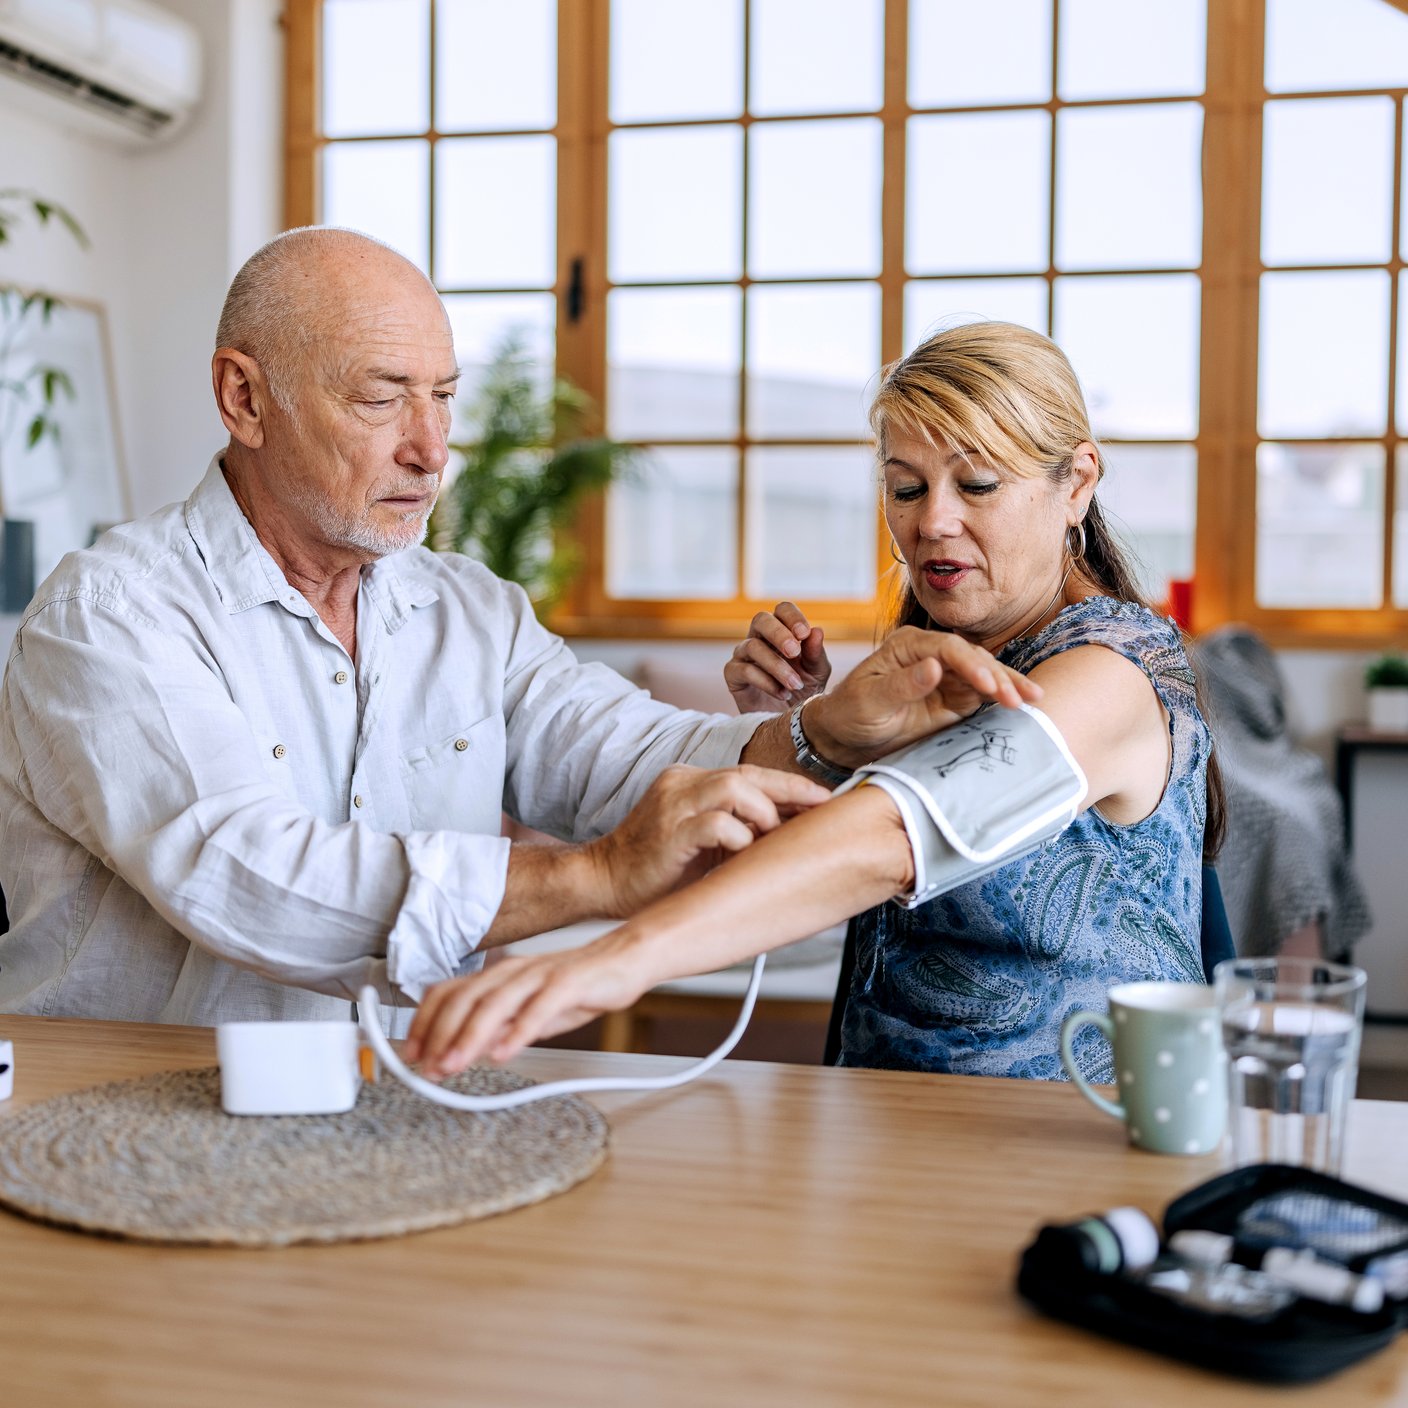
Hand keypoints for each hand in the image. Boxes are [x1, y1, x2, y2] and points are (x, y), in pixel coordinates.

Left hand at [406, 935, 650, 1076]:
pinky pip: (539, 1007)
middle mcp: (513, 971)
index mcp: (499, 976)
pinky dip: (519, 1031)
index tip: (411, 1053)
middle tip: (428, 1068)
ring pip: (495, 1002)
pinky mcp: (568, 983)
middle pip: (465, 998)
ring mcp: (540, 975)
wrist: (624, 960)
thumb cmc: (578, 986)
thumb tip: (467, 1051)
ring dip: (469, 1036)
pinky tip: (505, 1053)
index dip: (425, 1023)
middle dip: (440, 1035)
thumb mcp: (530, 1012)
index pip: (449, 993)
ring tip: (454, 1064)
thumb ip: (500, 1028)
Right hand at [585, 764, 828, 917]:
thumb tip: (789, 827)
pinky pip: (716, 824)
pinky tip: (743, 852)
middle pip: (747, 773)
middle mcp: (681, 784)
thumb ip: (736, 825)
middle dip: (791, 790)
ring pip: (733, 787)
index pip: (749, 772)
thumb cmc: (656, 867)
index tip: (822, 798)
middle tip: (821, 806)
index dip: (788, 784)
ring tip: (771, 836)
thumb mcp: (702, 838)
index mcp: (689, 781)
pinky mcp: (668, 834)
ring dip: (764, 812)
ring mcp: (672, 806)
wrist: (603, 881)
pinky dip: (739, 836)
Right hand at [724, 602, 831, 712]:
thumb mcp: (816, 673)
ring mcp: (743, 655)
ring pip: (752, 646)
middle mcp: (760, 638)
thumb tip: (817, 631)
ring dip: (776, 666)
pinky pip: (744, 670)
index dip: (792, 616)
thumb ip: (815, 654)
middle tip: (794, 652)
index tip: (804, 633)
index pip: (782, 610)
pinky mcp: (733, 675)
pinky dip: (765, 682)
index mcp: (782, 632)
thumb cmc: (803, 692)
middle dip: (779, 633)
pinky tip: (781, 694)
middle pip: (760, 619)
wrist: (788, 723)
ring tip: (794, 684)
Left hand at [804, 626, 1042, 767]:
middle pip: (973, 658)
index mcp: (908, 645)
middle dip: (997, 677)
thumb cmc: (850, 713)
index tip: (987, 685)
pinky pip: (983, 695)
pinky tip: (1024, 704)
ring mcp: (946, 676)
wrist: (846, 737)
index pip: (948, 648)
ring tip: (1033, 699)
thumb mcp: (868, 701)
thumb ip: (901, 685)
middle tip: (1018, 699)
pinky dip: (1003, 699)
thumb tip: (934, 666)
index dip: (970, 665)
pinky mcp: (954, 697)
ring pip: (984, 675)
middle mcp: (931, 655)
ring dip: (1008, 686)